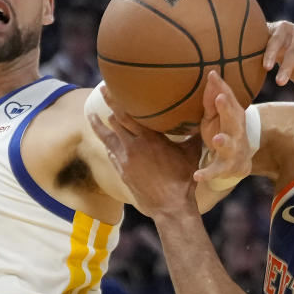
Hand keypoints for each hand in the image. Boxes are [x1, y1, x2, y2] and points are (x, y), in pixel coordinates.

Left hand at [90, 88, 201, 218]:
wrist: (170, 207)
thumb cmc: (184, 179)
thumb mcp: (191, 153)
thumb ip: (193, 134)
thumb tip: (203, 118)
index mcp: (150, 138)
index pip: (127, 113)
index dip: (116, 99)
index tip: (108, 86)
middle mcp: (134, 146)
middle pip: (114, 121)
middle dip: (108, 105)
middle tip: (103, 91)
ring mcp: (125, 160)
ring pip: (107, 138)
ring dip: (99, 125)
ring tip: (91, 115)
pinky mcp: (122, 172)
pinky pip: (111, 154)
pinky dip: (109, 145)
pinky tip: (107, 141)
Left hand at [194, 70, 252, 188]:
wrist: (238, 164)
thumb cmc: (224, 132)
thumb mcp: (217, 115)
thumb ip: (213, 98)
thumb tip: (211, 73)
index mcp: (234, 115)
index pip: (229, 99)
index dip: (222, 88)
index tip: (213, 75)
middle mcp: (236, 131)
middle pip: (233, 118)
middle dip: (227, 109)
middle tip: (220, 98)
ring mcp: (232, 149)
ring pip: (229, 145)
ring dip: (223, 141)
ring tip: (216, 139)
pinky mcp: (225, 166)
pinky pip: (216, 170)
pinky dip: (207, 173)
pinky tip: (197, 175)